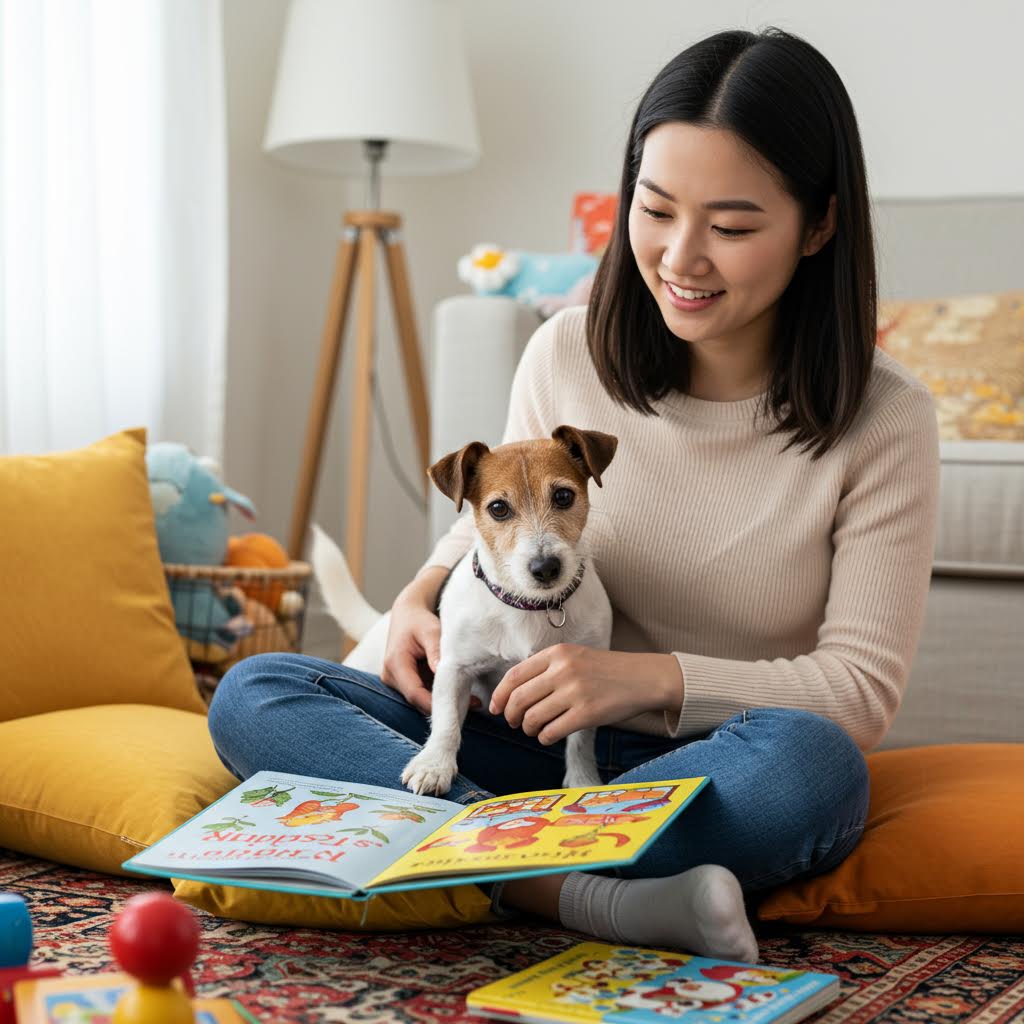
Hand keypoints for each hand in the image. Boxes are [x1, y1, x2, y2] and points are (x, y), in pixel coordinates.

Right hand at [381, 593, 481, 716]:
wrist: (407, 615)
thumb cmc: (419, 621)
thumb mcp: (431, 631)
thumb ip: (436, 651)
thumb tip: (441, 673)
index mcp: (395, 664)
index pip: (414, 693)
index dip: (435, 704)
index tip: (459, 707)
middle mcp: (391, 677)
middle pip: (417, 701)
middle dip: (443, 705)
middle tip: (474, 705)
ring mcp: (395, 681)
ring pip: (420, 700)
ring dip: (443, 701)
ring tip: (472, 701)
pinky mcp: (403, 683)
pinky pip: (421, 694)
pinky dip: (439, 695)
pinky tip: (461, 695)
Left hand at [488, 644, 675, 744]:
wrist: (643, 678)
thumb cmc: (605, 670)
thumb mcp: (574, 657)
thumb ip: (545, 669)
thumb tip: (511, 696)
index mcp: (557, 653)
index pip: (514, 676)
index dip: (500, 695)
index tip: (495, 708)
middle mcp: (563, 670)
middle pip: (519, 699)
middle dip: (511, 716)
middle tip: (514, 723)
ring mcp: (575, 692)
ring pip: (532, 718)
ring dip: (529, 729)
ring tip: (535, 729)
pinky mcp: (586, 714)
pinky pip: (551, 732)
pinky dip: (545, 738)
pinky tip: (550, 735)